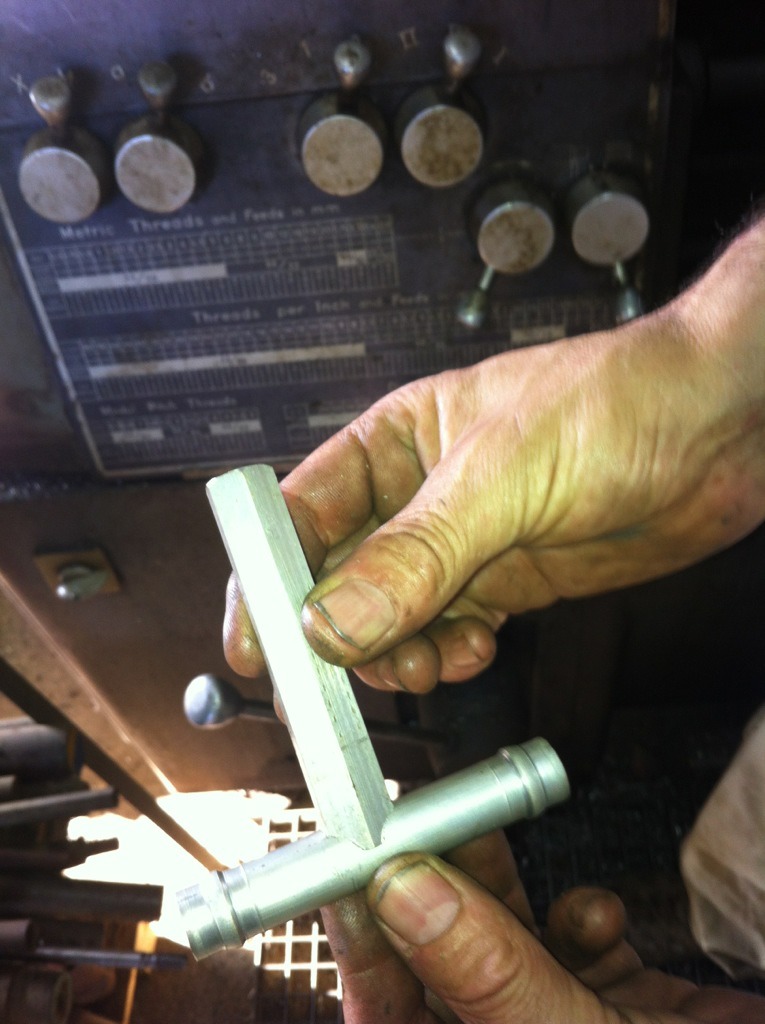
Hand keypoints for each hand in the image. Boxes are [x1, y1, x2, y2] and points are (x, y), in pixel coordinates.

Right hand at [225, 220, 764, 692]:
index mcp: (393, 444)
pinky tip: (470, 650)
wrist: (717, 428)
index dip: (266, 578)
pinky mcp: (505, 582)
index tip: (254, 642)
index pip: (299, 514)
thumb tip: (334, 618)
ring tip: (423, 661)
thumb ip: (416, 554)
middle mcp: (418, 498)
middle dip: (336, 633)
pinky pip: (448, 633)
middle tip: (337, 681)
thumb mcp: (501, 476)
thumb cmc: (615, 402)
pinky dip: (447, 655)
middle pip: (338, 579)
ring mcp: (462, 544)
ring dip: (395, 653)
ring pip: (392, 617)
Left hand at [330, 848, 764, 1023]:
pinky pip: (568, 947)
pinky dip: (581, 920)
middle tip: (423, 823)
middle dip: (433, 890)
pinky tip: (599, 916)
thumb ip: (490, 974)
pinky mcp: (609, 1004)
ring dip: (496, 885)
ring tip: (485, 832)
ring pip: (499, 942)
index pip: (383, 1012)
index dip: (360, 940)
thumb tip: (405, 894)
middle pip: (438, 966)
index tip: (351, 864)